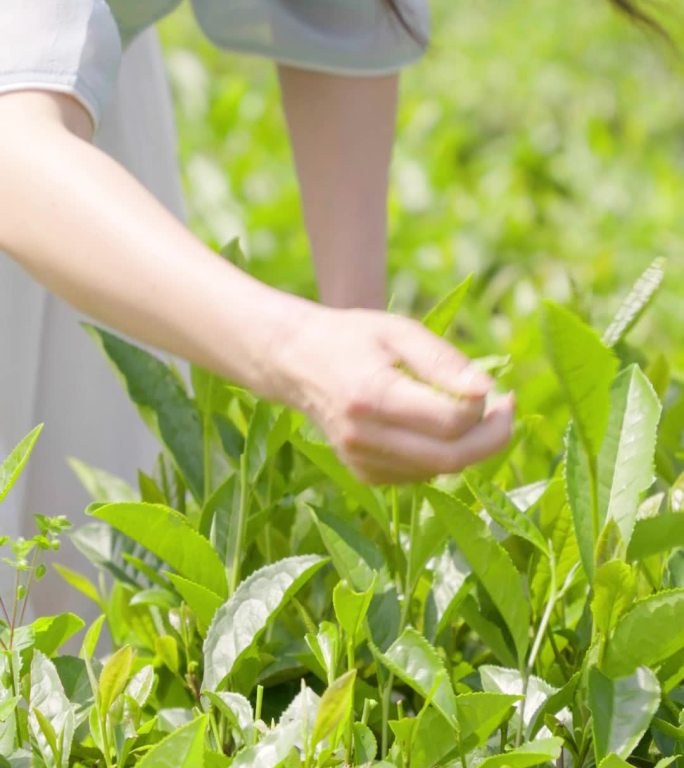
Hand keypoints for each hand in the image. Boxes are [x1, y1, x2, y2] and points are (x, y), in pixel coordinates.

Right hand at [273, 307, 514, 482]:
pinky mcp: (363, 474)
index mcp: (372, 396)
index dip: (484, 408)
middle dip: (492, 439)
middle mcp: (363, 437)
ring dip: (469, 446)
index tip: (496, 388)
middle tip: (507, 409)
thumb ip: (443, 361)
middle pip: (450, 458)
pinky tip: (437, 427)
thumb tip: (486, 390)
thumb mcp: (399, 330)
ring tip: (471, 411)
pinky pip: (420, 474)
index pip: (449, 422)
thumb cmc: (353, 337)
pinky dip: (441, 454)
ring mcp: (361, 461)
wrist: (298, 362)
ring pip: (438, 470)